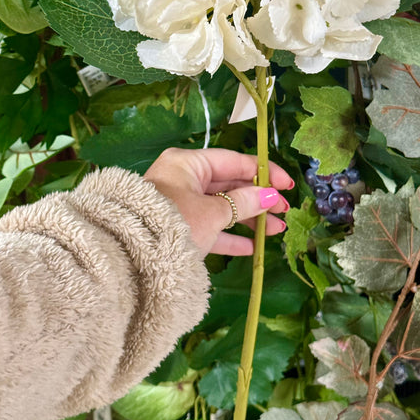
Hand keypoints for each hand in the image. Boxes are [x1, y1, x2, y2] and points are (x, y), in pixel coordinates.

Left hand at [144, 147, 292, 255]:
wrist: (131, 258)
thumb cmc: (174, 223)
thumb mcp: (213, 213)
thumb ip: (244, 203)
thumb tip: (271, 196)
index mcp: (188, 164)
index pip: (234, 162)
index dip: (264, 172)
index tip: (287, 184)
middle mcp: (184, 179)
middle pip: (230, 185)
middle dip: (259, 199)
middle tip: (285, 210)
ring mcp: (181, 205)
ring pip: (223, 208)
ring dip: (250, 219)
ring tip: (277, 229)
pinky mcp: (179, 229)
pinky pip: (211, 228)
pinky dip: (230, 236)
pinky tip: (253, 246)